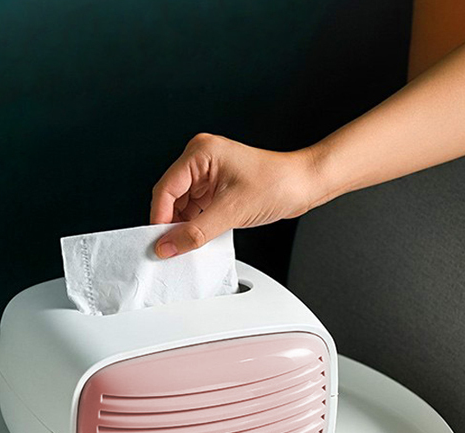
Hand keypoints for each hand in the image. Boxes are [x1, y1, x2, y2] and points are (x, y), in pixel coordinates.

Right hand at [150, 133, 331, 257]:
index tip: (159, 242)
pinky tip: (200, 237)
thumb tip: (167, 246)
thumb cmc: (278, 184)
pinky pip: (196, 208)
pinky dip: (196, 224)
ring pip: (182, 205)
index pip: (165, 189)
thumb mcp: (231, 211)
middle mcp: (201, 159)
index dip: (160, 218)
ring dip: (184, 226)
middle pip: (171, 198)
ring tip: (189, 244)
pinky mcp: (217, 187)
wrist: (304, 185)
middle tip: (172, 248)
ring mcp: (209, 173)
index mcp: (200, 153)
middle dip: (172, 224)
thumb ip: (195, 232)